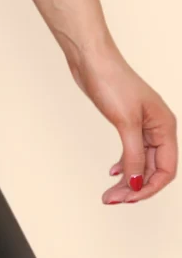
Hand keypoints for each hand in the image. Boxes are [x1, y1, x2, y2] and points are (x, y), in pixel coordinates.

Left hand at [65, 44, 176, 203]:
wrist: (91, 59)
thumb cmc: (112, 81)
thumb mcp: (126, 122)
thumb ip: (133, 156)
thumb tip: (137, 184)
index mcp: (165, 127)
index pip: (166, 169)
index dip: (149, 187)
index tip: (129, 198)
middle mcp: (158, 128)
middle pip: (153, 169)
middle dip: (135, 187)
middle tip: (113, 199)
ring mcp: (143, 125)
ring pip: (141, 162)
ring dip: (127, 179)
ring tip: (110, 193)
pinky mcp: (127, 122)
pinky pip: (131, 151)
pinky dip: (123, 165)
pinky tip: (113, 173)